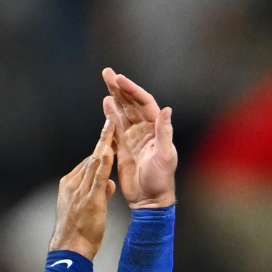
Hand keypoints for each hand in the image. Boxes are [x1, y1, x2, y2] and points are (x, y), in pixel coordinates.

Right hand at [50, 118, 116, 258]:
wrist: (70, 249)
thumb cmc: (80, 231)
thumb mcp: (90, 208)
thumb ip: (99, 193)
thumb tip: (109, 183)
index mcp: (71, 184)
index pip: (88, 161)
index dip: (100, 148)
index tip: (109, 134)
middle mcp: (73, 183)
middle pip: (91, 156)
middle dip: (103, 139)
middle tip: (112, 120)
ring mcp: (80, 190)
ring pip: (94, 161)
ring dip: (104, 143)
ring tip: (112, 125)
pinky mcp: (89, 199)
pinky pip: (98, 177)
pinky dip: (104, 162)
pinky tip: (110, 150)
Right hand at [102, 68, 177, 208]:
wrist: (150, 200)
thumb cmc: (161, 180)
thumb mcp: (165, 157)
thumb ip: (164, 133)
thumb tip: (166, 110)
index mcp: (156, 129)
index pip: (144, 103)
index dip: (132, 90)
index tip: (120, 79)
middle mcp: (145, 130)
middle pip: (131, 103)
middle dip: (120, 88)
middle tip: (107, 72)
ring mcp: (133, 137)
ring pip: (122, 112)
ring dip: (114, 97)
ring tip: (106, 81)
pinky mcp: (123, 147)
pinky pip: (115, 127)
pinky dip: (110, 115)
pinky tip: (105, 104)